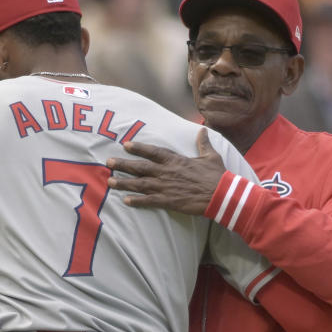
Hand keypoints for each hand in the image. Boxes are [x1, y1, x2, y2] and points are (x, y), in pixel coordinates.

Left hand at [106, 127, 226, 214]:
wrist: (222, 194)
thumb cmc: (217, 175)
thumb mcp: (211, 156)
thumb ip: (203, 143)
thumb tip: (203, 129)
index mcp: (176, 160)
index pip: (153, 152)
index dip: (139, 148)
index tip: (126, 144)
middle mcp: (167, 172)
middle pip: (140, 167)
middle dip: (123, 164)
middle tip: (109, 162)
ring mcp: (166, 187)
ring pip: (140, 184)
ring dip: (124, 183)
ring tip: (110, 181)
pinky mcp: (168, 201)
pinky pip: (149, 201)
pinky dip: (136, 201)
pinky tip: (125, 200)